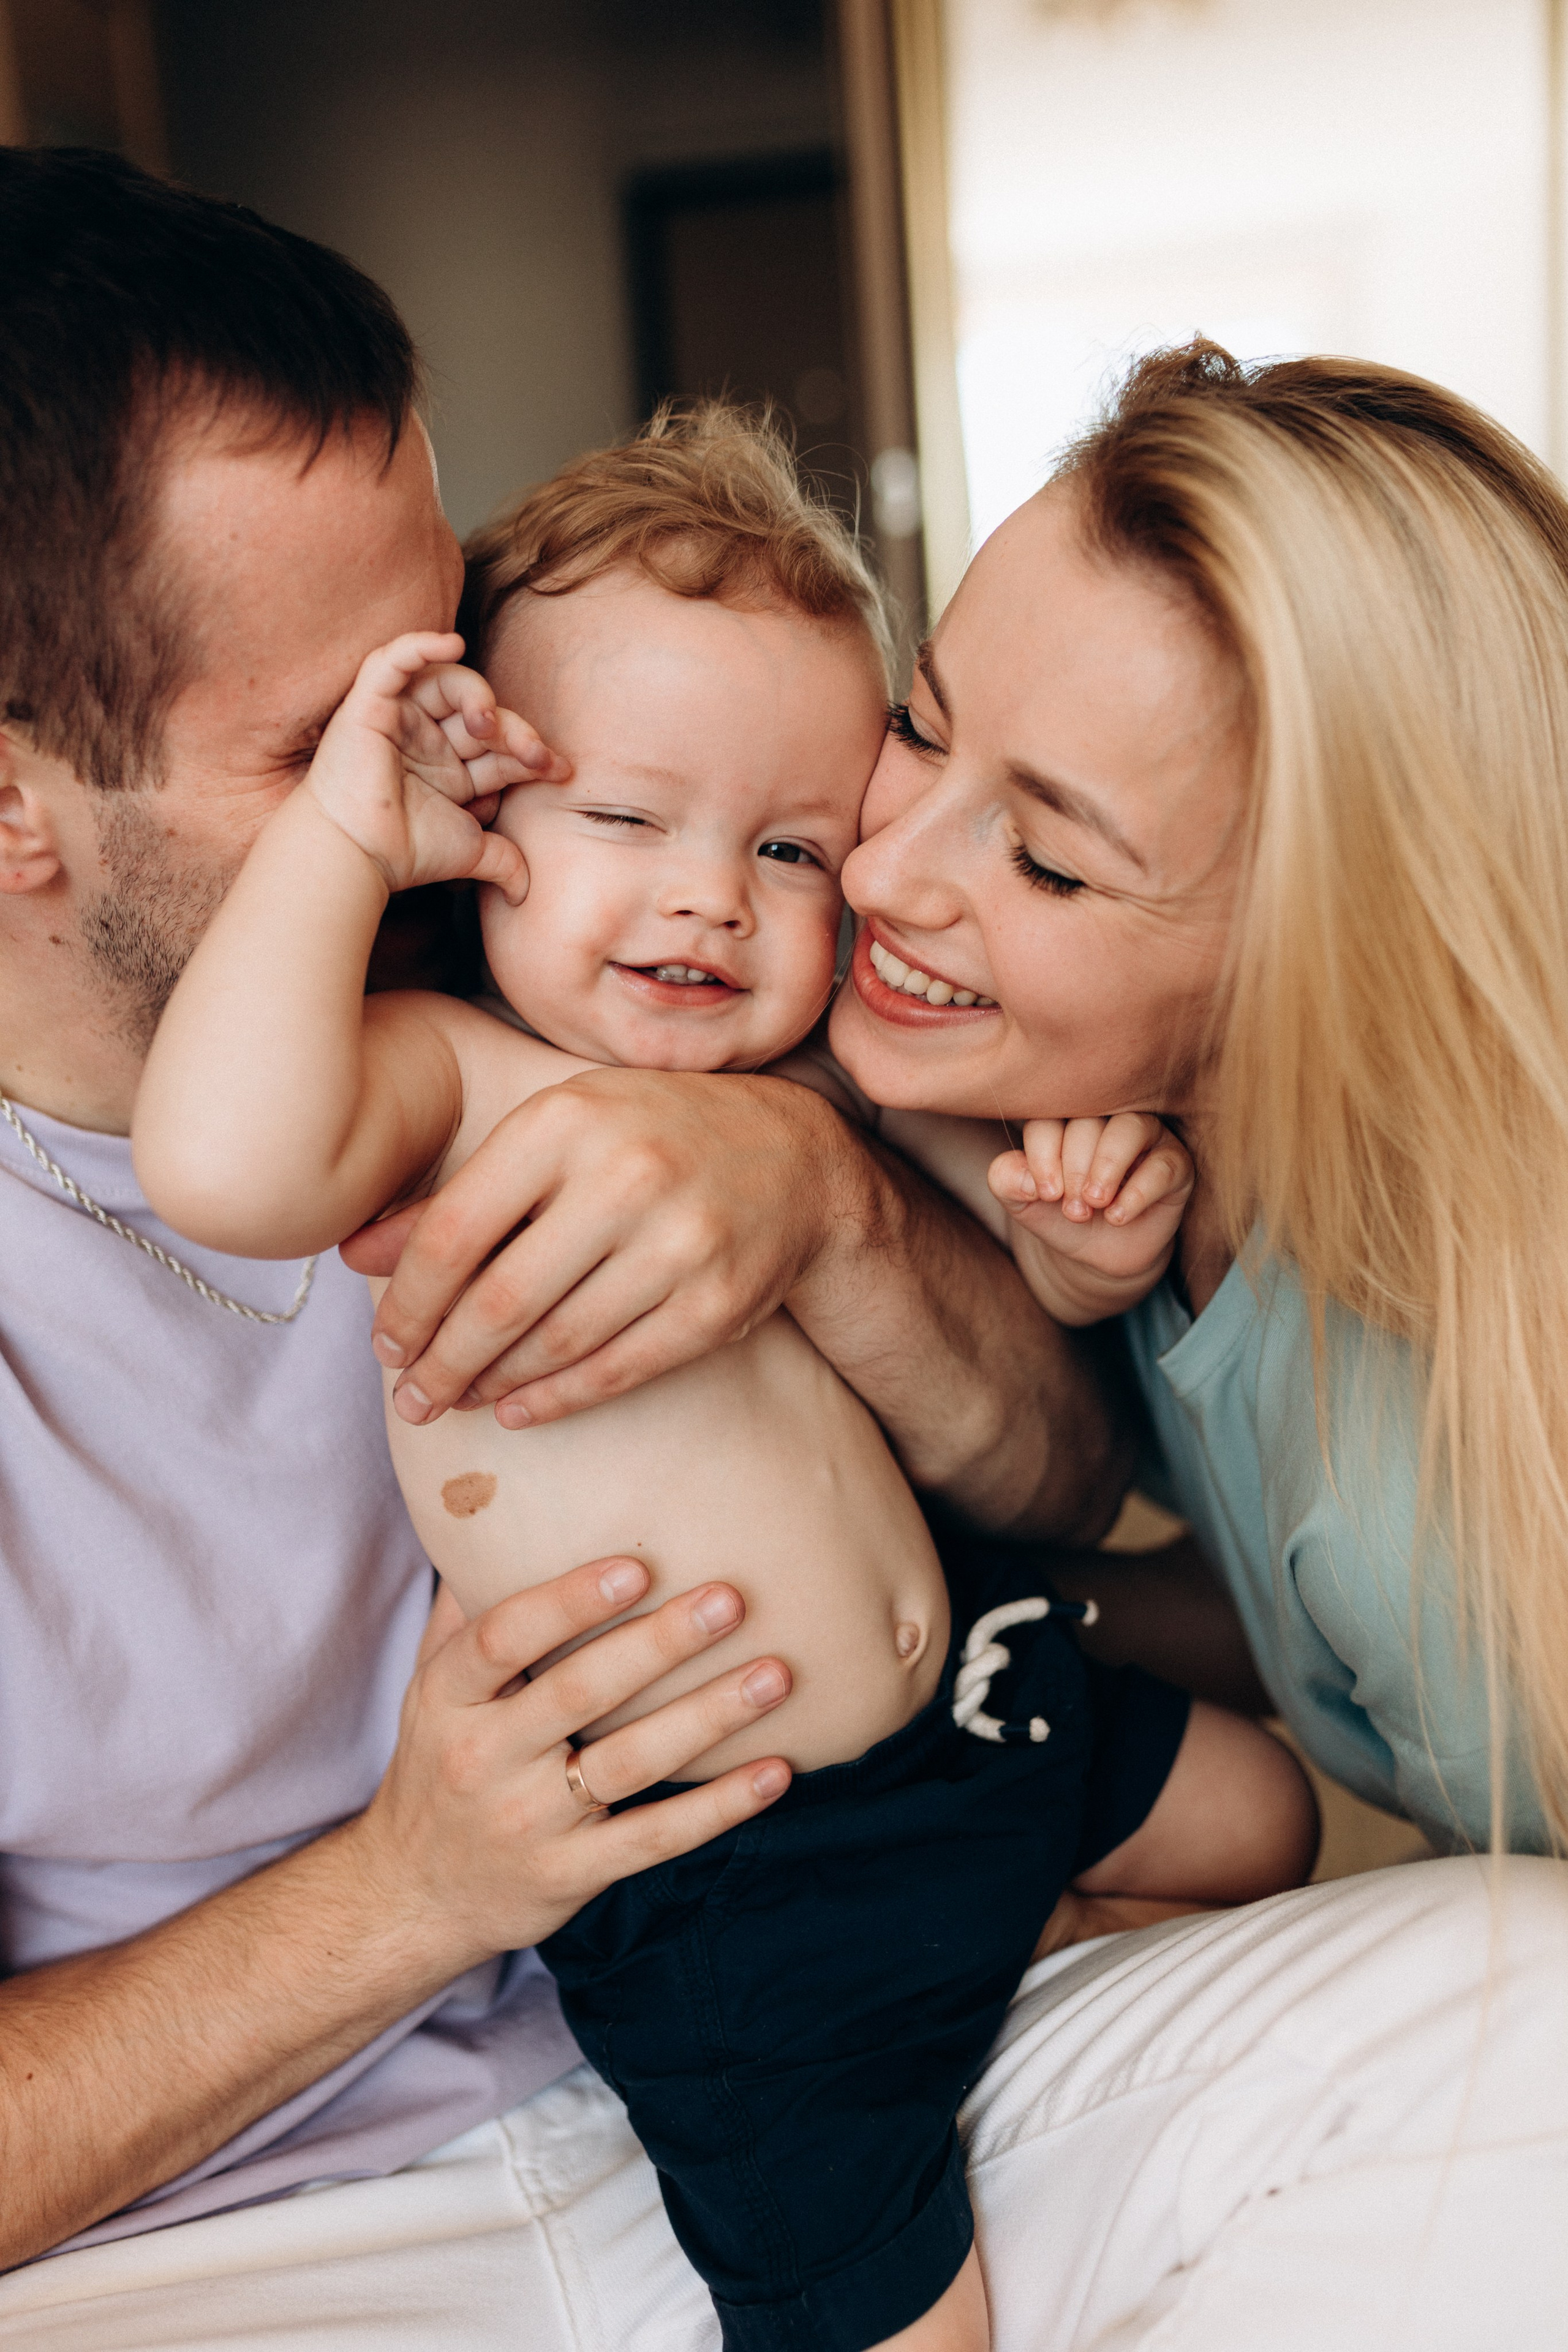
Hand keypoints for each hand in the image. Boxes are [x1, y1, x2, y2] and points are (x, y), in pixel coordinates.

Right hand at [306, 631, 571, 903]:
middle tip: (532, 753)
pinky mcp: (368, 705)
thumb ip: (504, 862)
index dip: (532, 752)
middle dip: (514, 731)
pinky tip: (452, 640)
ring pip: (446, 683)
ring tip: (487, 723)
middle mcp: (427, 741)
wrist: (358, 857)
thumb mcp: (471, 851)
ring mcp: (399, 720)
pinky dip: (419, 644)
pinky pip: (391, 661)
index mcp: (451, 769)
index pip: (500, 747)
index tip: (560, 770)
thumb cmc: (406, 852)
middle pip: (480, 715)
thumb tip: (527, 893)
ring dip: (477, 695)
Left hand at [340, 1067, 852, 1427]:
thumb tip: (353, 1253)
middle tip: (409, 1398)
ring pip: (556, 1342)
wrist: (793, 1157)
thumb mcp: (553, 1135)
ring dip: (492, 1385)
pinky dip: (557, 1399)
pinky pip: (617, 1369)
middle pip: (500, 1299)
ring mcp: (678, 1244)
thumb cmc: (648, 1137)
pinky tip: (518, 1410)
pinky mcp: (716, 1303)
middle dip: (441, 1361)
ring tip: (455, 1401)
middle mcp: (624, 1178)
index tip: (384, 1343)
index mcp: (564, 1123)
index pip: (455, 1232)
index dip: (408, 1301)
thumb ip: (457, 1195)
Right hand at [348, 1556, 791, 1964]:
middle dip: (659, 1644)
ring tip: (775, 1674)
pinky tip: (775, 1772)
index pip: (503, 1637)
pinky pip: (653, 1839)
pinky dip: (717, 1808)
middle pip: (579, 1692)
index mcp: (448, 1698)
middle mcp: (482, 1758)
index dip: (570, 1599)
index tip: (637, 1564)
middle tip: (730, 1600)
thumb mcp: (430, 1687)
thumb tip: (503, 1505)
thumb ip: (471, 1609)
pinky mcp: (570, 1876)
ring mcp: (527, 1823)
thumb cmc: (439, 1762)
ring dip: (708, 1717)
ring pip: (629, 1763)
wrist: (411, 1896)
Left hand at [987, 1114, 1193, 1324]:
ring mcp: (1145, 1136)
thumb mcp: (1024, 1204)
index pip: (1049, 1117)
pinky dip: (1137, 1192)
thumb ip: (1006, 1181)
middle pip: (1088, 1122)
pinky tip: (1117, 1217)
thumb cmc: (1062, 1215)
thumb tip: (1025, 1177)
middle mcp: (1106, 1118)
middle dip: (1075, 1169)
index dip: (1043, 1155)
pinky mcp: (1175, 1163)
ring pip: (1130, 1127)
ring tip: (1095, 1203)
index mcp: (1065, 1118)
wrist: (1101, 1252)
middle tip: (1073, 1210)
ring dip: (1107, 1167)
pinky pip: (1163, 1164)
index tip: (1045, 1194)